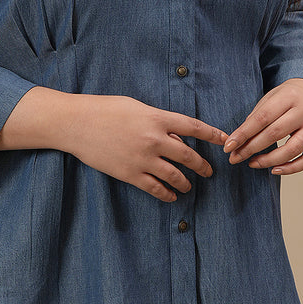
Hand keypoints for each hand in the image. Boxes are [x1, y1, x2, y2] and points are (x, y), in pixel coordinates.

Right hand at [64, 95, 227, 201]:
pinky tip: (172, 196)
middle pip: (188, 156)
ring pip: (175, 175)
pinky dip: (167, 194)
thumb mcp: (136, 107)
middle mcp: (154, 139)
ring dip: (186, 183)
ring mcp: (142, 158)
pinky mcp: (130, 174)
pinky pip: (155, 188)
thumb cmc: (105, 109)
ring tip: (189, 186)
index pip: (193, 127)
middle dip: (203, 165)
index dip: (213, 134)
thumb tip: (175, 134)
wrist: (77, 123)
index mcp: (157, 118)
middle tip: (209, 171)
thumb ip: (157, 120)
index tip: (225, 141)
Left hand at [223, 78, 302, 174]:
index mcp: (289, 96)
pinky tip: (274, 169)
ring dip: (268, 160)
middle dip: (251, 148)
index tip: (228, 146)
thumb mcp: (269, 99)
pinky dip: (290, 168)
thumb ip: (255, 118)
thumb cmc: (285, 97)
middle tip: (235, 158)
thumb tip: (238, 142)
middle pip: (275, 133)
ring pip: (292, 149)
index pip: (262, 118)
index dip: (244, 134)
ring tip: (252, 163)